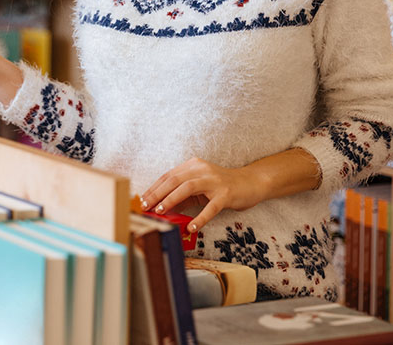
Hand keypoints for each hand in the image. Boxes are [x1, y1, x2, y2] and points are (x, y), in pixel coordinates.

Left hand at [139, 157, 265, 233]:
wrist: (250, 183)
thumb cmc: (222, 187)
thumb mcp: (199, 188)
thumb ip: (182, 196)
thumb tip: (162, 208)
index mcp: (193, 166)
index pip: (168, 176)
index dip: (153, 188)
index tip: (141, 200)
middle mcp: (202, 170)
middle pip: (174, 180)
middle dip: (156, 193)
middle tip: (145, 206)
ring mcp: (214, 181)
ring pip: (187, 188)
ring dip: (171, 200)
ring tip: (160, 212)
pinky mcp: (226, 194)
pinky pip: (211, 207)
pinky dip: (199, 218)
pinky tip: (191, 227)